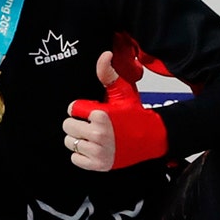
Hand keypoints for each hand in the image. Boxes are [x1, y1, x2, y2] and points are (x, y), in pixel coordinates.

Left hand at [63, 49, 166, 171]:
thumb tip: (105, 55)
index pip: (73, 108)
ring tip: (94, 135)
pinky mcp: (98, 165)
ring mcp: (98, 151)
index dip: (82, 108)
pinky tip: (94, 146)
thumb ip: (108, 74)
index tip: (94, 110)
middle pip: (67, 126)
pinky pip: (75, 158)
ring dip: (79, 138)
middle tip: (92, 123)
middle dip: (77, 123)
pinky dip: (81, 154)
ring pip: (70, 142)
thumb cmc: (135, 114)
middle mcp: (99, 134)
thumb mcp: (123, 91)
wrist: (151, 137)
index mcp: (101, 115)